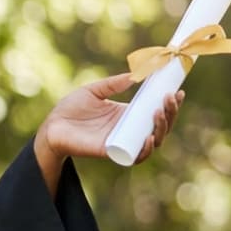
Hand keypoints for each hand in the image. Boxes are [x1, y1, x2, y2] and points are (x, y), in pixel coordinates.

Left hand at [33, 72, 183, 193]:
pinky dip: (146, 149)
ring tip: (159, 111)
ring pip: (153, 141)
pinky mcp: (113, 153)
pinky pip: (136, 156)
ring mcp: (123, 142)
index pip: (156, 111)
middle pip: (160, 125)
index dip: (170, 103)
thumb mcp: (94, 91)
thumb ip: (113, 83)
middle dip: (170, 112)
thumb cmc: (71, 108)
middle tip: (170, 97)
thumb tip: (135, 74)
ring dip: (162, 127)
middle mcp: (129, 130)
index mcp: (128, 114)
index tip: (178, 90)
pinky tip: (149, 137)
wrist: (52, 126)